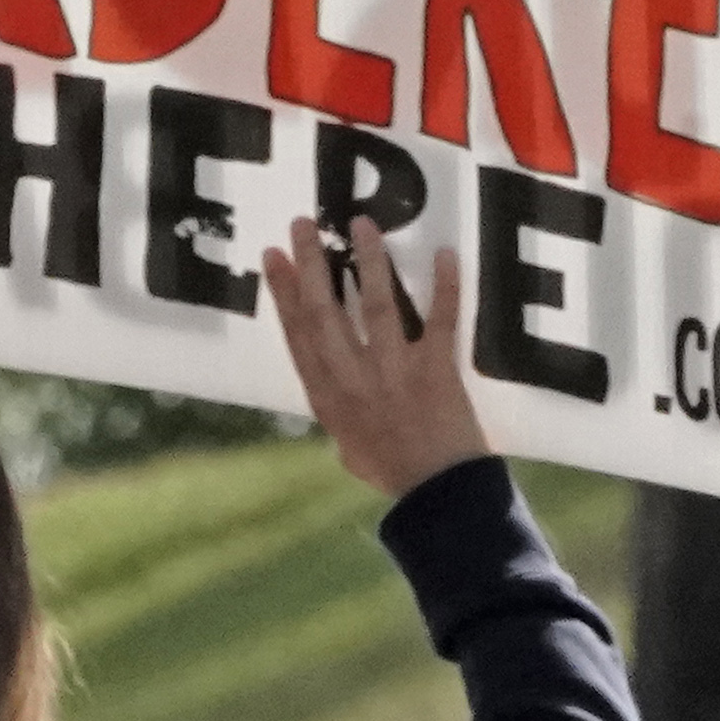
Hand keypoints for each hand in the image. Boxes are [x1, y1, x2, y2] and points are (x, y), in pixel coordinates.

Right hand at [264, 216, 489, 498]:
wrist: (440, 497)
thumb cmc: (395, 473)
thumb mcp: (349, 448)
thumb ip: (340, 416)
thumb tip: (335, 399)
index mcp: (328, 397)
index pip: (298, 335)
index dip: (283, 294)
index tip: (274, 257)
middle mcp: (354, 379)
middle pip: (325, 312)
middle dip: (313, 264)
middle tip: (304, 223)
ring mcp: (394, 373)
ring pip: (376, 305)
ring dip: (369, 261)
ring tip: (363, 224)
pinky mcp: (436, 372)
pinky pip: (441, 320)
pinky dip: (446, 286)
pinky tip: (445, 254)